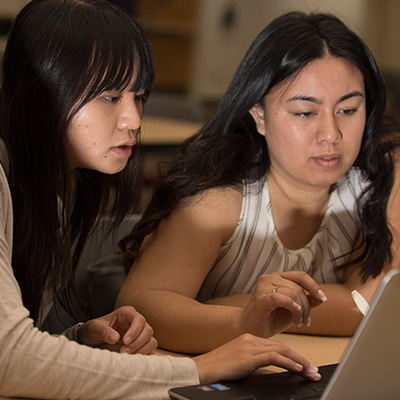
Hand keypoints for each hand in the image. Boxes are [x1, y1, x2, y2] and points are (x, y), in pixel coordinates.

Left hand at [77, 306, 157, 354]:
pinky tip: (131, 360)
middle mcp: (136, 323)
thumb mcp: (94, 328)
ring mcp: (140, 335)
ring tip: (126, 357)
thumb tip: (115, 338)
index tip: (124, 341)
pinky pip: (149, 352)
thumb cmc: (93, 331)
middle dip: (137, 343)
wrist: (91, 341)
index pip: (139, 319)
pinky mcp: (140, 347)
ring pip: (151, 342)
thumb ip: (103, 331)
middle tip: (123, 352)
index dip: (135, 330)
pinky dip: (143, 357)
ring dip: (141, 351)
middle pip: (148, 331)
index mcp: (127, 313)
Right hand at [194, 333, 320, 383]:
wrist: (200, 370)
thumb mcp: (242, 367)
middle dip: (300, 360)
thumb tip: (276, 375)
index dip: (294, 356)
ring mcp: (249, 346)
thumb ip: (259, 369)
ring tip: (311, 372)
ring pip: (281, 350)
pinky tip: (297, 369)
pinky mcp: (247, 355)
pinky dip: (288, 362)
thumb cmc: (218, 371)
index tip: (306, 367)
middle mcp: (251, 340)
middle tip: (313, 371)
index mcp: (249, 340)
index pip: (277, 347)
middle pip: (282, 347)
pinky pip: (273, 357)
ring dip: (299, 362)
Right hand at [239, 272, 326, 336]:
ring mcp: (263, 287)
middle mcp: (270, 278)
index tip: (323, 298)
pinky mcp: (260, 298)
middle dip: (307, 306)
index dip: (314, 286)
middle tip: (305, 321)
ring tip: (298, 322)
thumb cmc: (270, 318)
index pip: (301, 276)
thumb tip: (322, 297)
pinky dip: (291, 305)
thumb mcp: (293, 309)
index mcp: (278, 278)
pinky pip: (279, 298)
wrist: (250, 329)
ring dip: (300, 310)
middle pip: (298, 288)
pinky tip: (295, 313)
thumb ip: (306, 302)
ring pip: (292, 293)